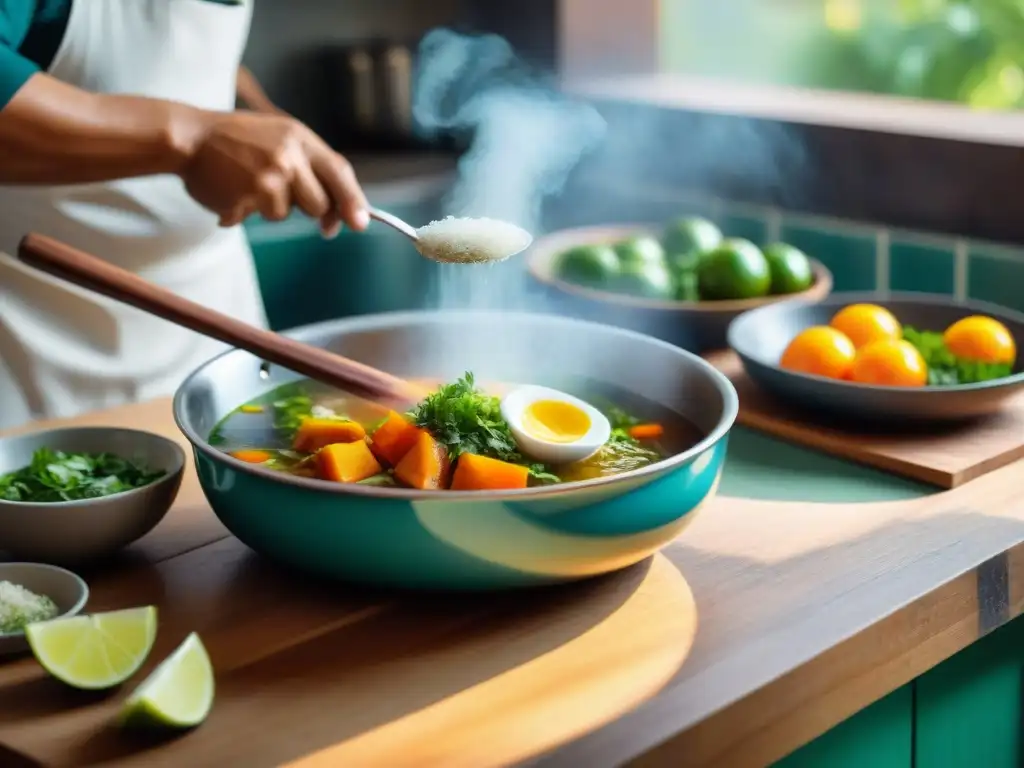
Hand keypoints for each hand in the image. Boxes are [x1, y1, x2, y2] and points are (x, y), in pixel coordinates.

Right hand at [178, 110, 368, 235]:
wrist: (189, 137)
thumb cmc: (236, 141)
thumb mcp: (280, 137)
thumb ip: (310, 166)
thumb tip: (340, 211)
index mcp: (299, 138)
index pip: (339, 172)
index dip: (353, 200)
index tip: (360, 223)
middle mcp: (288, 156)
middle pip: (319, 203)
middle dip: (307, 208)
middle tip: (281, 194)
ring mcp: (268, 177)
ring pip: (286, 214)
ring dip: (269, 207)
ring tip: (247, 182)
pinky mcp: (247, 197)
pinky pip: (258, 218)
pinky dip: (246, 211)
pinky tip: (231, 190)